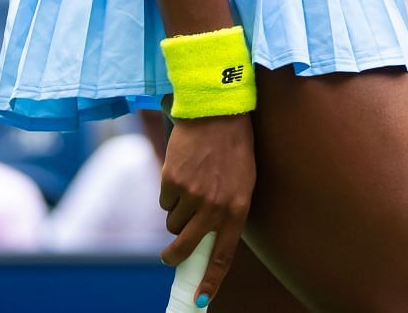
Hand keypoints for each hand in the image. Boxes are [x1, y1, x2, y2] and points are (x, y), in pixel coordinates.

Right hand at [158, 114, 254, 306]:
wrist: (217, 113)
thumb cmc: (234, 148)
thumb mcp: (243, 183)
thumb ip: (229, 212)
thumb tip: (212, 240)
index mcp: (237, 210)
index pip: (223, 256)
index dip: (211, 281)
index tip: (200, 300)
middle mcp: (215, 207)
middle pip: (187, 246)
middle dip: (175, 256)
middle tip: (169, 258)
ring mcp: (192, 195)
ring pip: (173, 223)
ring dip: (177, 212)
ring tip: (191, 185)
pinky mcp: (172, 182)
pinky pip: (164, 202)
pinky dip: (169, 192)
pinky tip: (182, 172)